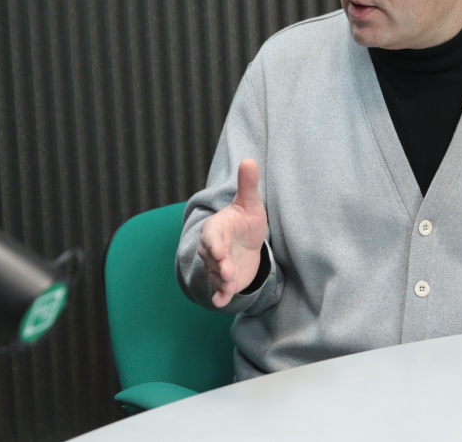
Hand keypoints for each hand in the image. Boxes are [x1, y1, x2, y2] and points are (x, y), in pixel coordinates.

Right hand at [197, 159, 267, 306]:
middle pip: (212, 258)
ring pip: (215, 274)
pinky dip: (219, 296)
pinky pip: (219, 289)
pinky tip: (221, 302)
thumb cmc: (246, 220)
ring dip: (221, 281)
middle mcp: (212, 249)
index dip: (214, 244)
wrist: (248, 241)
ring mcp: (217, 266)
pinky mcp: (226, 280)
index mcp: (216, 229)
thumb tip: (250, 160)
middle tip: (227, 271)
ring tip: (229, 286)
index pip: (211, 237)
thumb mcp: (250, 202)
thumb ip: (248, 184)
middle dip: (219, 265)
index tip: (219, 250)